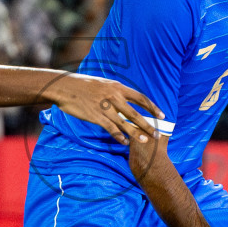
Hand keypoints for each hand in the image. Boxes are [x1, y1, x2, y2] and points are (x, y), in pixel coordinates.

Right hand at [46, 72, 161, 145]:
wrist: (65, 87)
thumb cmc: (83, 85)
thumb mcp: (102, 83)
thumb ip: (115, 90)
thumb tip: (124, 97)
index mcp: (117, 87)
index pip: (140, 98)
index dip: (152, 108)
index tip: (162, 116)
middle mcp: (114, 97)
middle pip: (135, 113)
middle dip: (148, 125)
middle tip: (157, 134)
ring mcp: (105, 107)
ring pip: (125, 123)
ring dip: (136, 134)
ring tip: (145, 141)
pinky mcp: (96, 116)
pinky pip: (111, 129)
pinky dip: (119, 136)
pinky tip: (124, 143)